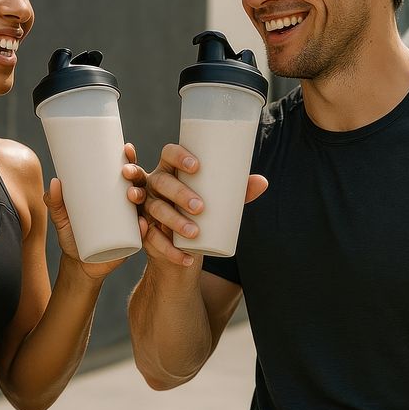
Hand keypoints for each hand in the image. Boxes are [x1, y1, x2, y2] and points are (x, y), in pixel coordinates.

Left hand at [43, 143, 146, 280]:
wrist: (79, 265)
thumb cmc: (73, 235)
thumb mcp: (62, 217)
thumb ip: (55, 202)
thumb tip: (55, 182)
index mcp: (115, 193)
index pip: (126, 171)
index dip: (129, 158)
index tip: (125, 148)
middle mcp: (129, 205)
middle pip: (140, 184)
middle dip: (137, 174)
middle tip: (126, 172)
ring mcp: (133, 223)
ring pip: (145, 206)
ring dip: (143, 197)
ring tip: (132, 196)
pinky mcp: (133, 242)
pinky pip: (144, 234)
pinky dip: (145, 228)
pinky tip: (144, 224)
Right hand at [138, 144, 266, 267]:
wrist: (185, 247)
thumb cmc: (202, 212)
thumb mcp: (219, 200)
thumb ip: (238, 191)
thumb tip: (263, 182)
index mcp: (171, 170)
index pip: (168, 153)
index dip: (179, 156)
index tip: (196, 166)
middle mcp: (155, 185)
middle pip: (162, 182)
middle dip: (180, 193)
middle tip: (200, 207)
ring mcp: (147, 208)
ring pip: (156, 210)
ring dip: (174, 221)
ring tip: (194, 233)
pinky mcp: (146, 231)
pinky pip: (152, 239)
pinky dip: (169, 250)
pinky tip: (185, 256)